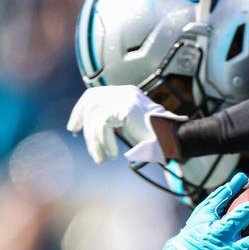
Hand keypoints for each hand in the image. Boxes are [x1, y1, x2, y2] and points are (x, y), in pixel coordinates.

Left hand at [67, 86, 186, 163]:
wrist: (174, 140)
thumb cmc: (158, 137)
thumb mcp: (131, 125)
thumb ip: (114, 120)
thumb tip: (91, 127)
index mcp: (128, 93)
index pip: (95, 94)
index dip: (81, 109)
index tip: (75, 125)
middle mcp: (126, 91)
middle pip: (92, 100)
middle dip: (80, 116)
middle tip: (74, 131)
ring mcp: (126, 98)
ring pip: (96, 117)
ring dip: (94, 140)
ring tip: (100, 157)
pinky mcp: (126, 108)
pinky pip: (103, 125)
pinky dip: (104, 142)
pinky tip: (112, 153)